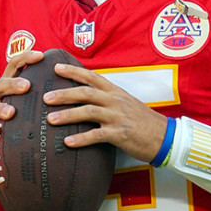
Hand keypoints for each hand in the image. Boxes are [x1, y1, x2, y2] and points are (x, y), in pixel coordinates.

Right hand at [0, 50, 43, 151]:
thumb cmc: (18, 116)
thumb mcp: (27, 101)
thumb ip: (40, 91)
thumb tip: (71, 81)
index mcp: (7, 84)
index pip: (14, 65)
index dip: (26, 58)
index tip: (40, 56)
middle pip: (2, 83)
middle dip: (13, 84)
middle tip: (27, 86)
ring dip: (0, 108)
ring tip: (11, 112)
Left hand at [45, 61, 168, 161]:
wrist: (164, 136)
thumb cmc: (143, 121)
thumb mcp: (126, 103)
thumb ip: (107, 98)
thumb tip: (86, 97)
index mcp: (115, 92)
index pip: (92, 76)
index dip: (73, 71)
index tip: (56, 68)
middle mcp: (115, 101)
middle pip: (85, 93)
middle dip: (64, 94)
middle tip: (45, 97)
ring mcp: (118, 117)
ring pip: (88, 112)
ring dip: (67, 115)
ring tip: (50, 119)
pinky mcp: (120, 134)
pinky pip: (97, 135)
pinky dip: (81, 139)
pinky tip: (68, 142)